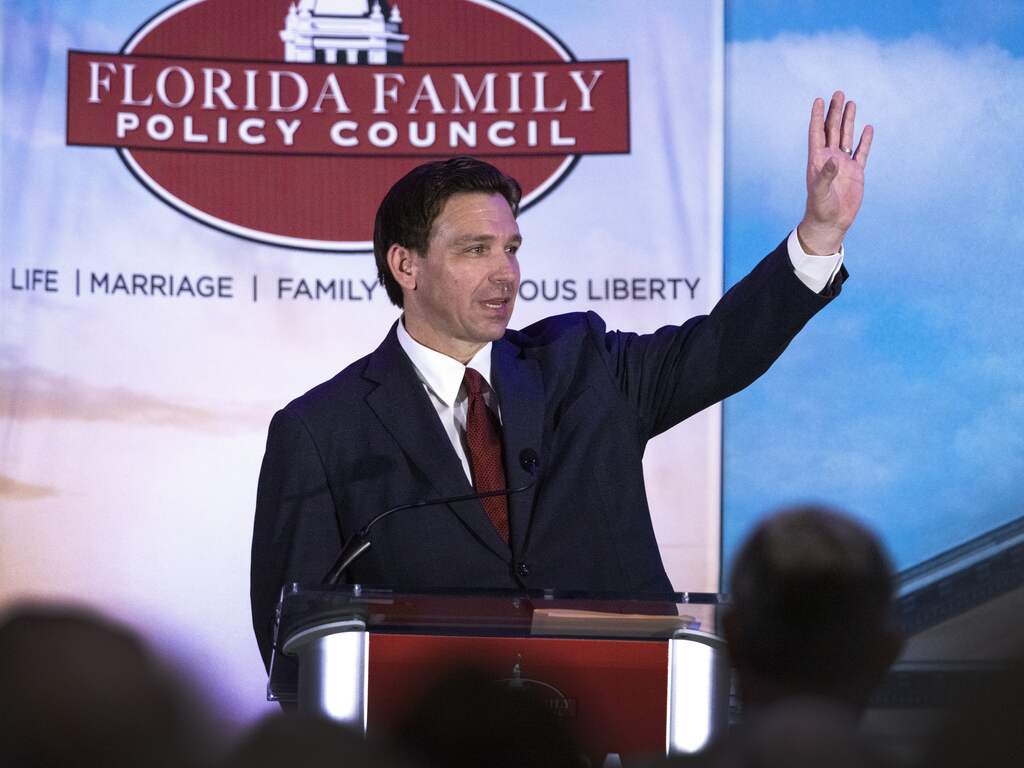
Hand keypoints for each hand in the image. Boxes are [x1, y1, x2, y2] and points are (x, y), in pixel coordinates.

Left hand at [798, 90, 872, 254]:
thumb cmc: (820, 209)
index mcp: (817, 160)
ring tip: (851, 103)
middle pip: (832, 129)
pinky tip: (867, 128)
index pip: (816, 133)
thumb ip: (825, 175)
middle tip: (838, 93)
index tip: (819, 100)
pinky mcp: (856, 172)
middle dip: (834, 112)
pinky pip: (861, 152)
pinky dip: (865, 140)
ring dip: (848, 120)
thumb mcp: (820, 192)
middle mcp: (830, 158)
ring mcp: (843, 164)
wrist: (831, 223)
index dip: (817, 116)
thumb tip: (833, 159)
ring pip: (846, 136)